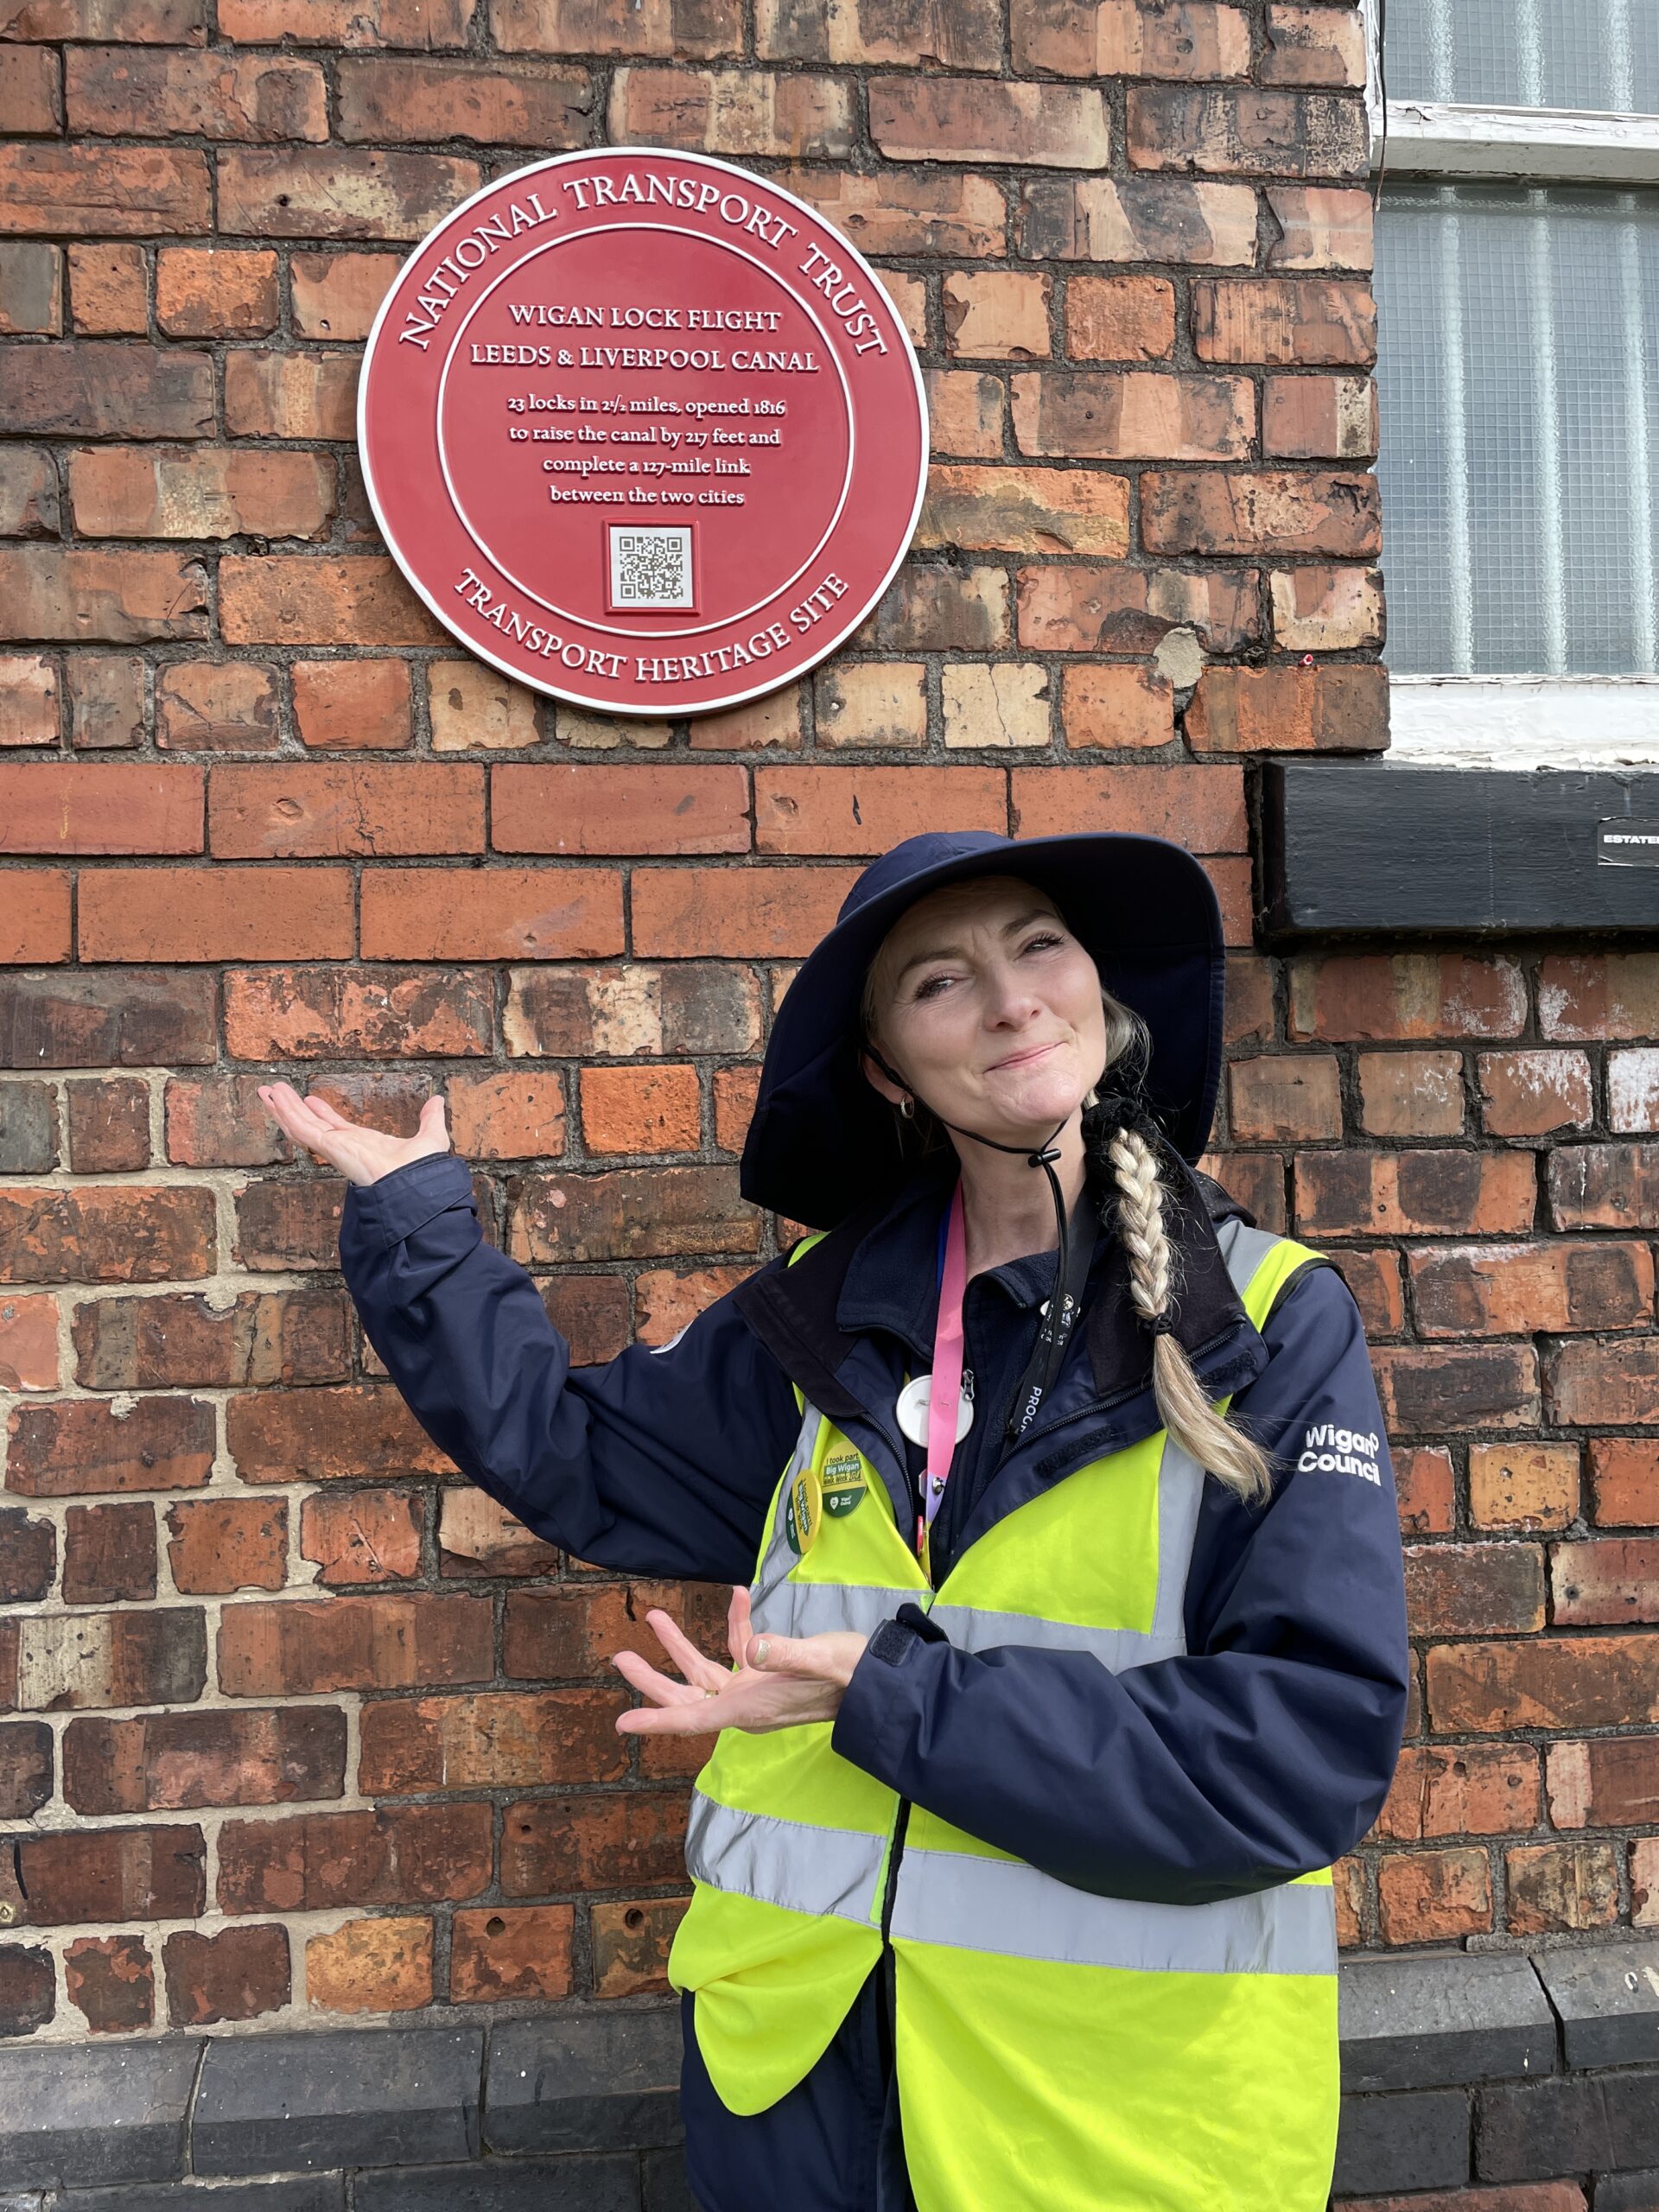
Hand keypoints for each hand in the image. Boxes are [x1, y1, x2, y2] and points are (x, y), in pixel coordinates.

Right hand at [256, 1081, 451, 1189]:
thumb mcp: (430, 1136)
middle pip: (311, 1125)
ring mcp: (335, 1148)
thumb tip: (438, 1101)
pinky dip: (286, 1114)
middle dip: (291, 1110)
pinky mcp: (330, 1148)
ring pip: (301, 1126)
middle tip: (274, 1093)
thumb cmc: (423, 1172)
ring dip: (282, 1108)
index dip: (322, 1113)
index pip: (335, 1126)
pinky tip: (274, 1100)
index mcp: (364, 1144)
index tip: (311, 1101)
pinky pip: (302, 1129)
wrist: (417, 1186)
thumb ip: (431, 1118)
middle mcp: (345, 1147)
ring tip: (266, 1091)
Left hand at [612, 1585, 869, 1736]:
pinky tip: (739, 1593)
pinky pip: (741, 1649)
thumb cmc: (850, 1674)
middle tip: (619, 1657)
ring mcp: (755, 1690)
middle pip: (687, 1696)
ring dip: (679, 1646)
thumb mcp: (819, 1658)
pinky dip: (735, 1623)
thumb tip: (753, 1648)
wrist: (878, 1681)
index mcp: (750, 1707)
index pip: (693, 1718)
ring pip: (705, 1673)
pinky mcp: (768, 1673)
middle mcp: (745, 1703)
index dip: (656, 1720)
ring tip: (654, 1617)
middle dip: (652, 1678)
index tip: (622, 1722)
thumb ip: (787, 1653)